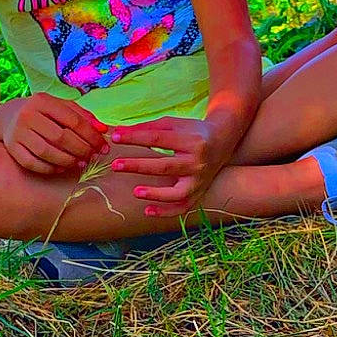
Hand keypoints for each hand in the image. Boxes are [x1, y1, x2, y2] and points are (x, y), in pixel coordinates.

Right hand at [1, 93, 107, 175]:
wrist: (9, 117)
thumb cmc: (43, 113)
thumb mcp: (61, 107)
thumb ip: (83, 116)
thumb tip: (104, 130)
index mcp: (43, 101)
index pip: (73, 121)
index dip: (91, 136)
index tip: (103, 146)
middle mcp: (27, 115)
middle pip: (60, 137)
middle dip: (81, 150)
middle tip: (92, 157)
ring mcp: (17, 133)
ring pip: (46, 152)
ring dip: (68, 161)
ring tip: (80, 163)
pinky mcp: (12, 148)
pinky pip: (33, 163)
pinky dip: (50, 168)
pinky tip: (62, 168)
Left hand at [108, 116, 223, 216]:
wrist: (221, 141)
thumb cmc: (191, 131)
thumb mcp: (173, 124)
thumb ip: (146, 128)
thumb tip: (118, 133)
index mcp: (190, 140)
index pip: (158, 139)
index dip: (135, 138)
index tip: (115, 137)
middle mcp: (196, 162)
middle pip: (165, 166)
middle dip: (139, 166)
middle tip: (116, 165)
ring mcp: (199, 180)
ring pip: (177, 193)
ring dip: (156, 194)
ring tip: (135, 192)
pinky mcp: (199, 192)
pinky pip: (182, 207)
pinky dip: (166, 212)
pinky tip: (147, 211)